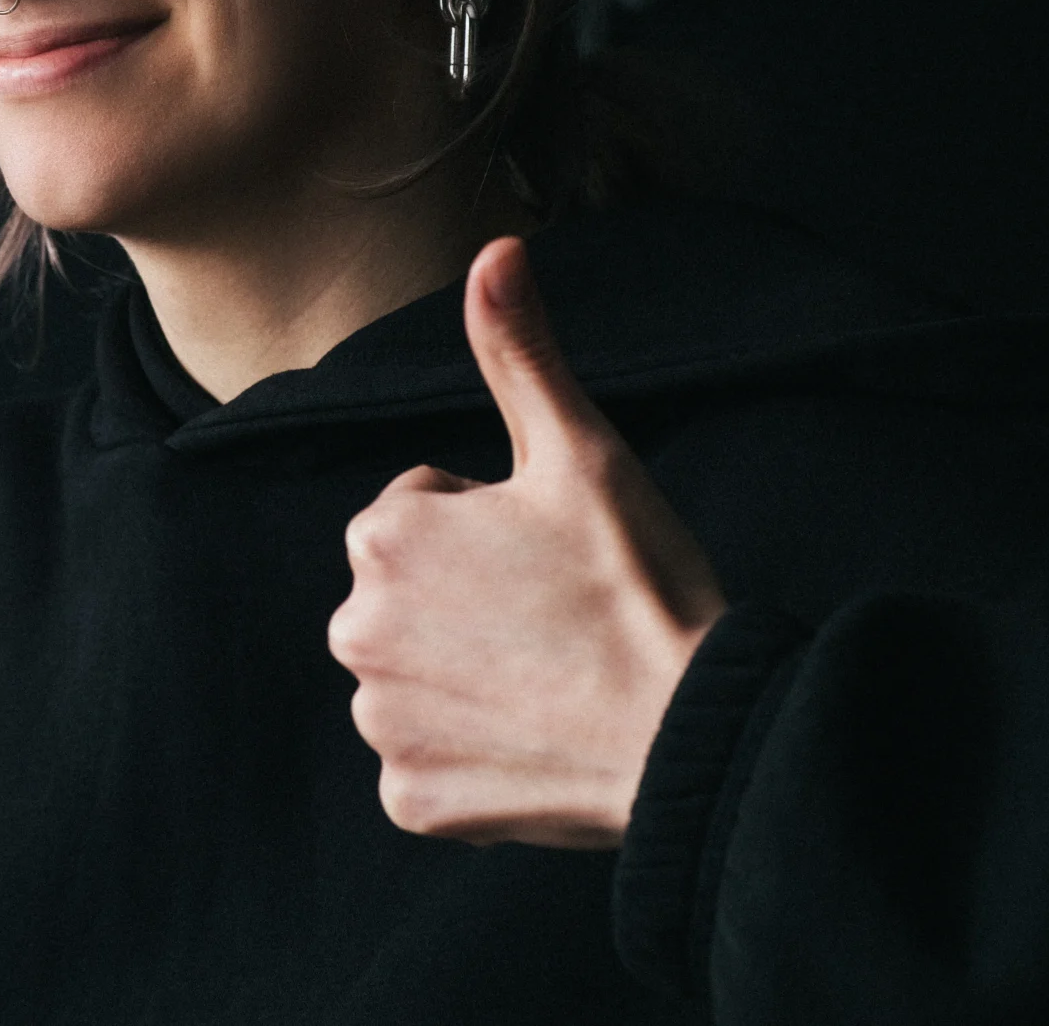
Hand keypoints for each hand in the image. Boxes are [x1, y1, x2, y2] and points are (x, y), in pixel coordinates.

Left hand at [327, 237, 725, 846]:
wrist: (692, 732)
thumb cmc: (640, 583)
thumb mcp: (580, 450)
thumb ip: (519, 352)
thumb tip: (494, 249)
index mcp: (383, 539)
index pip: (420, 516)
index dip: (493, 529)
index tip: (551, 559)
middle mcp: (356, 630)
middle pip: (406, 598)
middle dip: (466, 602)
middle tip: (556, 621)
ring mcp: (382, 723)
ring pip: (416, 679)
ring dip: (466, 677)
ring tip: (552, 679)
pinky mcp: (412, 799)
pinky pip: (428, 766)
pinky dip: (472, 758)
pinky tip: (535, 742)